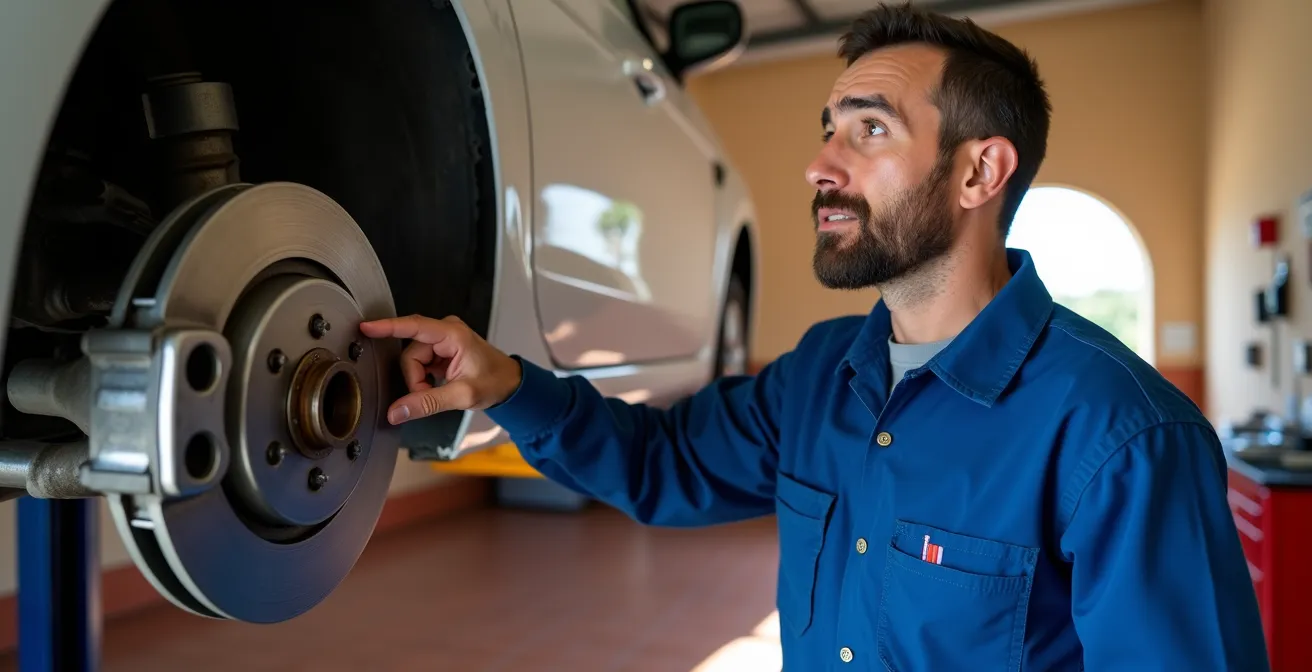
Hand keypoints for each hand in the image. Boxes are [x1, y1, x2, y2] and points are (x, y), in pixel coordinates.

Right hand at [358, 314, 522, 424]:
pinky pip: (418, 364)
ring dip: (419, 380)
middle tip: (433, 392)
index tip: (366, 326)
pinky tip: (438, 382)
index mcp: (452, 335)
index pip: (414, 327)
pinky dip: (423, 378)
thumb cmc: (494, 382)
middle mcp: (445, 331)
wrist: (510, 382)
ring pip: (412, 361)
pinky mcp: (439, 348)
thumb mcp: (462, 396)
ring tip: (440, 388)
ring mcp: (441, 339)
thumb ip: (427, 403)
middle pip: (409, 354)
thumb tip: (397, 412)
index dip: (387, 327)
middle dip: (415, 378)